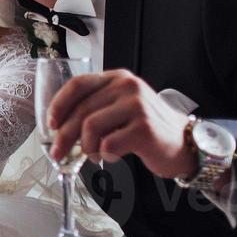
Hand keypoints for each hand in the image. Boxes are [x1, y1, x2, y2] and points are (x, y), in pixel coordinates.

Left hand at [46, 69, 192, 178]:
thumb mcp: (121, 107)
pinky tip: (111, 158)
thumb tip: (58, 127)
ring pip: (90, 128)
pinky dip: (104, 156)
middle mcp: (127, 87)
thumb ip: (95, 108)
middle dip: (64, 136)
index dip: (59, 105)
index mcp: (118, 78)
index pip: (78, 85)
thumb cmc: (146, 128)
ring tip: (93, 156)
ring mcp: (138, 106)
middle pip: (81, 111)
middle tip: (58, 154)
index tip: (51, 125)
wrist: (185, 144)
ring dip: (85, 148)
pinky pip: (108, 145)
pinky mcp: (144, 129)